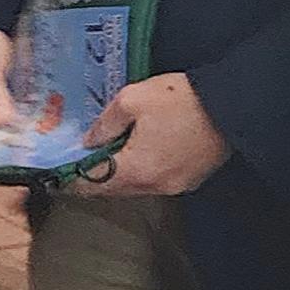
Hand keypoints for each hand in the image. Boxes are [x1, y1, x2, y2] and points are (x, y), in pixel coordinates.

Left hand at [80, 72, 228, 196]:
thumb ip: (105, 123)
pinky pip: (155, 181)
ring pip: (135, 187)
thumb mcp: (132, 100)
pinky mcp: (191, 180)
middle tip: (76, 163)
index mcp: (136, 170)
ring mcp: (176, 186)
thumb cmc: (180, 100)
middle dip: (93, 178)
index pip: (93, 184)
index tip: (56, 174)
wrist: (233, 105)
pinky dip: (140, 172)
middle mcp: (155, 186)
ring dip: (118, 175)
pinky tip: (134, 154)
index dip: (72, 179)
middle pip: (114, 189)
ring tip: (103, 156)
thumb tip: (89, 141)